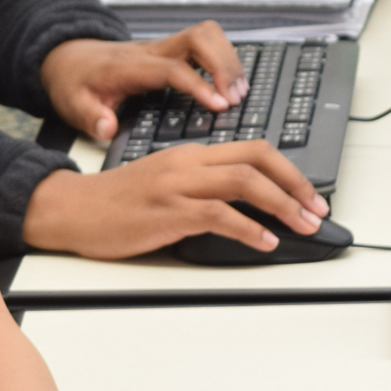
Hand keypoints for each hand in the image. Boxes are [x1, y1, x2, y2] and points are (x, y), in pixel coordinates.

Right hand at [22, 142, 330, 259]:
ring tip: (302, 225)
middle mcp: (188, 163)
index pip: (252, 149)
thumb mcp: (166, 184)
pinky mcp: (167, 212)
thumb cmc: (117, 203)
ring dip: (281, 205)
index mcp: (191, 154)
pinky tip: (264, 242)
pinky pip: (218, 215)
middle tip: (318, 209)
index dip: (289, 169)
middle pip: (256, 159)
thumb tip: (246, 208)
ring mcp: (177, 186)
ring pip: (244, 182)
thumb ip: (203, 187)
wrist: (72, 209)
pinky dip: (248, 229)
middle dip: (296, 184)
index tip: (310, 194)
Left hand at [38, 23, 244, 143]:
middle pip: (198, 37)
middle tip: (236, 97)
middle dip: (224, 63)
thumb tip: (107, 128)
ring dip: (229, 60)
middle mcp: (151, 51)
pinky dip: (224, 60)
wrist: (69, 58)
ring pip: (207, 35)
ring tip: (240, 92)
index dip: (199, 85)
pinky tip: (231, 84)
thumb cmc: (75, 83)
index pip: (172, 68)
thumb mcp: (72, 105)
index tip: (220, 105)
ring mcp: (163, 47)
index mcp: (130, 66)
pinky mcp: (171, 50)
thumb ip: (90, 118)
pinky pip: (206, 44)